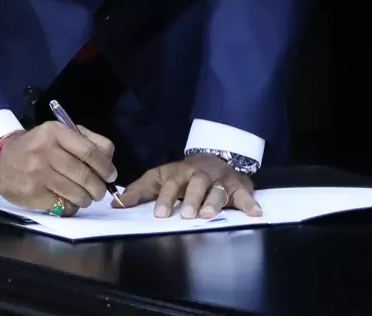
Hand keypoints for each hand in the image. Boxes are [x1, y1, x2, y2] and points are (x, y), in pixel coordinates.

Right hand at [0, 121, 116, 215]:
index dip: (105, 166)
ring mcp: (37, 174)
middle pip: (84, 174)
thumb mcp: (59, 133)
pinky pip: (60, 204)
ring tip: (88, 198)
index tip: (112, 176)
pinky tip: (72, 204)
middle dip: (99, 187)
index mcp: (56, 133)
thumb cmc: (37, 146)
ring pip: (74, 191)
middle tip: (101, 192)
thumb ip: (86, 140)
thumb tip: (109, 159)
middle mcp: (46, 152)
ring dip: (87, 199)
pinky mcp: (31, 194)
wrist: (0, 160)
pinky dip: (71, 207)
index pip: (89, 151)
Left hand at [115, 152, 261, 218]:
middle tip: (186, 214)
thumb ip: (140, 191)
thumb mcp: (160, 177)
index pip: (171, 184)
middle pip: (196, 184)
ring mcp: (221, 179)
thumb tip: (116, 204)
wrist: (214, 157)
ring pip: (218, 189)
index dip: (165, 198)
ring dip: (214, 201)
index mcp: (180, 172)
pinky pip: (245, 194)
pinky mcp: (238, 185)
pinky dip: (250, 202)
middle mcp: (201, 175)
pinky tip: (255, 213)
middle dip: (191, 198)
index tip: (159, 214)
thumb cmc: (182, 174)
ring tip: (208, 215)